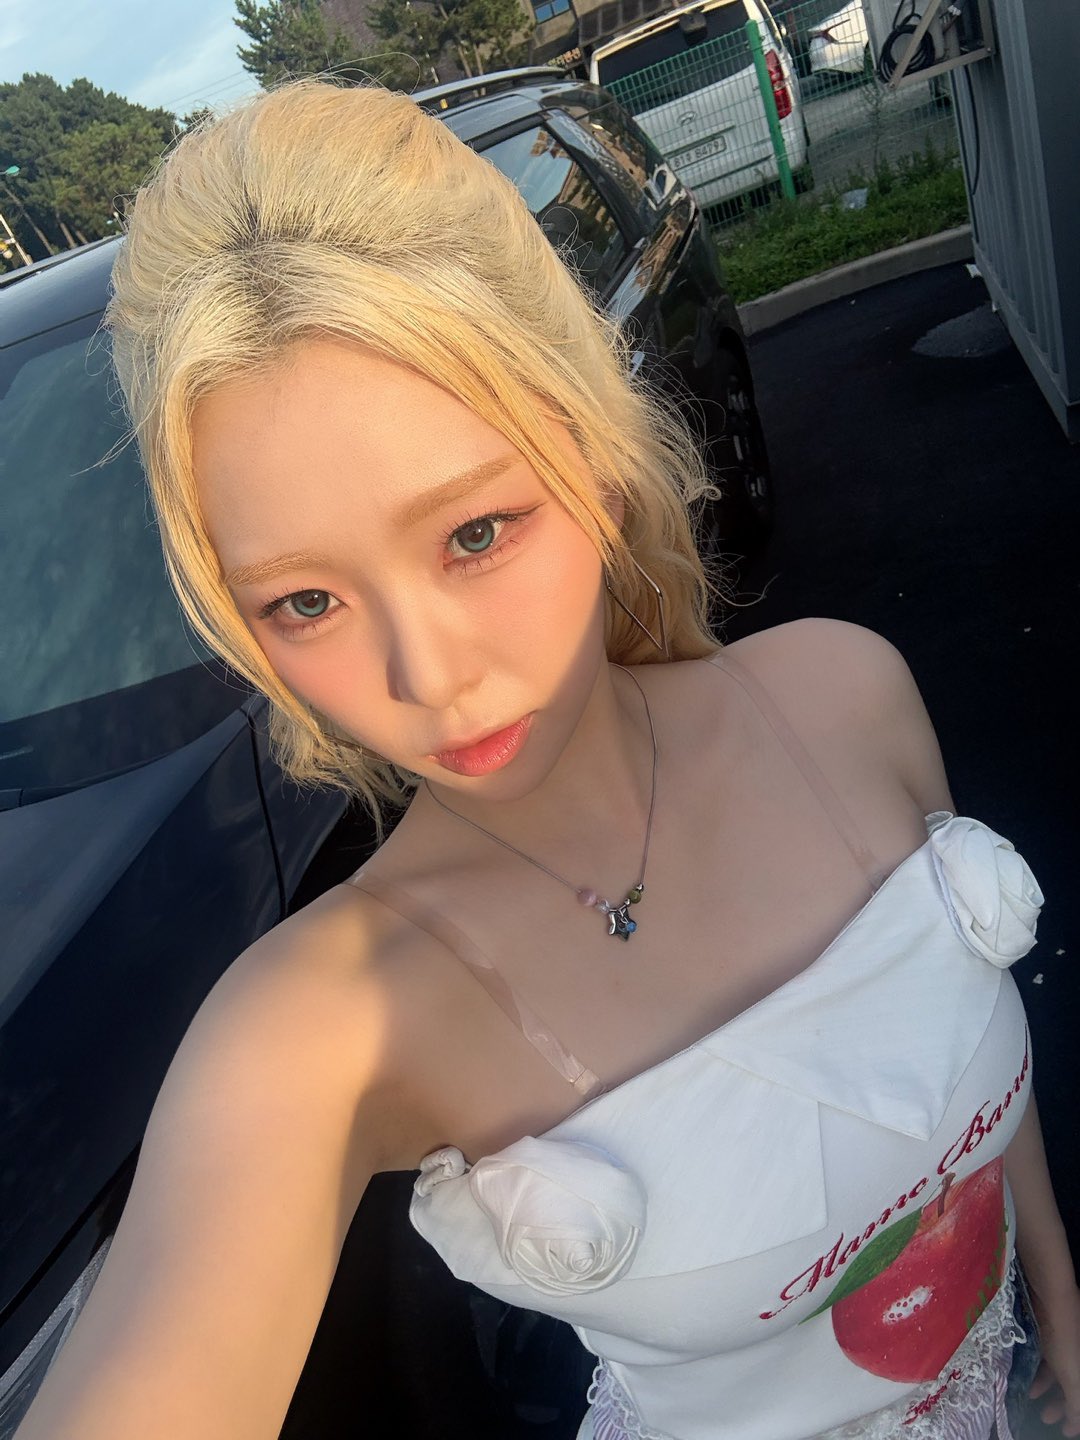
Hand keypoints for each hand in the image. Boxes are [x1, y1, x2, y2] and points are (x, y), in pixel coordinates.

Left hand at [1029, 1284, 1079, 1435]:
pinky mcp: (1059, 1332)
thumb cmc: (1067, 1340)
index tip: (1064, 1431)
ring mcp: (1073, 1344)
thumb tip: (1075, 1426)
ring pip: (1065, 1372)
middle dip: (1063, 1405)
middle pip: (1077, 1386)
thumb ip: (1077, 1406)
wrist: (1051, 1294)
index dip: (1077, 1419)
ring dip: (1048, 1387)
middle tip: (1046, 1418)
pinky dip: (1043, 1369)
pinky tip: (1027, 1377)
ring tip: (1030, 1397)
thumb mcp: (1074, 1378)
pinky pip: (1054, 1357)